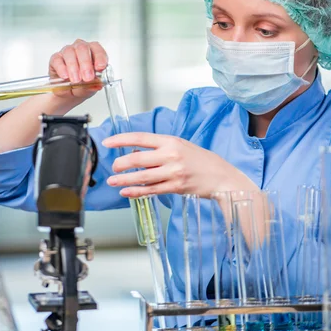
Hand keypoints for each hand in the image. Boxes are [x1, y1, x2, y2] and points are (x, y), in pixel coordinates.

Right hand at [49, 39, 108, 100]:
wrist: (68, 93)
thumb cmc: (82, 86)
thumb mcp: (90, 88)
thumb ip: (93, 85)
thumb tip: (97, 85)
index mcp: (93, 53)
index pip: (98, 49)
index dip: (100, 57)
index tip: (100, 67)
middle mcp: (80, 49)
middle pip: (83, 48)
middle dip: (86, 63)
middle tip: (87, 77)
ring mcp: (67, 52)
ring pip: (70, 52)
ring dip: (73, 67)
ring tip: (76, 80)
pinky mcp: (55, 59)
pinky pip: (57, 60)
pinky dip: (61, 68)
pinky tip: (65, 76)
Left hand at [102, 132, 258, 197]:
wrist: (222, 177)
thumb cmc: (202, 161)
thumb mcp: (182, 146)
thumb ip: (160, 148)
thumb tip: (136, 152)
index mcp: (171, 141)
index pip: (140, 138)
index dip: (121, 140)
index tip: (108, 142)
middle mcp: (171, 155)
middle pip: (138, 159)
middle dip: (120, 163)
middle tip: (113, 167)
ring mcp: (173, 172)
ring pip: (142, 176)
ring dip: (124, 180)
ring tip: (113, 181)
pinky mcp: (176, 187)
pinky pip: (151, 190)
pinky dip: (137, 192)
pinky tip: (127, 192)